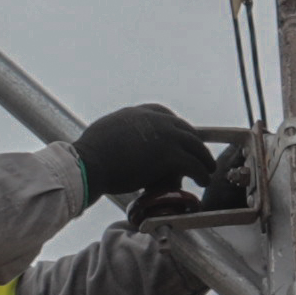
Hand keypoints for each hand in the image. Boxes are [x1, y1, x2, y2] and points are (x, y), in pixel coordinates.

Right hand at [73, 102, 218, 200]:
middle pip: (184, 128)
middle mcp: (155, 120)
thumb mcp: (103, 132)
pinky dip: (201, 174)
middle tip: (198, 154)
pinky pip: (194, 165)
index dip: (175, 125)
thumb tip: (114, 142)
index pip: (163, 113)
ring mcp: (165, 136)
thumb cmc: (88, 155)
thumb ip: (116, 133)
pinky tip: (203, 181)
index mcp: (136, 113)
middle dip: (194, 142)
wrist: (89, 164)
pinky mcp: (170, 156)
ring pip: (195, 145)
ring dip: (204, 158)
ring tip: (207, 169)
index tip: (179, 135)